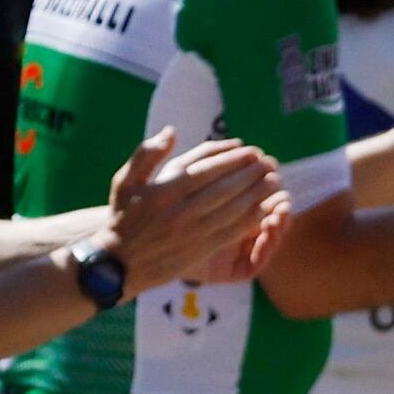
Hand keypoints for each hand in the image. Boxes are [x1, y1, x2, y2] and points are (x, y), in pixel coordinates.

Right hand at [106, 131, 277, 293]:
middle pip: (224, 189)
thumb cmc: (123, 216)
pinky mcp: (200, 250)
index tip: (251, 151)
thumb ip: (146, 154)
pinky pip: (231, 233)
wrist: (119, 262)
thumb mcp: (125, 180)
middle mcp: (179, 212)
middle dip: (251, 175)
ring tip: (274, 182)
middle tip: (270, 163)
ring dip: (258, 195)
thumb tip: (171, 131)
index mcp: (163, 191)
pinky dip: (251, 220)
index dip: (232, 159)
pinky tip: (266, 209)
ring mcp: (191, 233)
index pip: (205, 170)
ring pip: (232, 210)